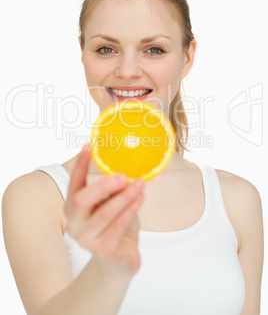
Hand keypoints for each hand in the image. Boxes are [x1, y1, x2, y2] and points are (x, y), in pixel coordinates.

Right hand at [64, 144, 144, 280]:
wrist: (120, 261)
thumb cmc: (115, 225)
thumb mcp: (110, 204)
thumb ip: (111, 190)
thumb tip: (124, 165)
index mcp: (72, 208)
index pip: (74, 183)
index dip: (80, 165)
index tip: (88, 146)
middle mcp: (74, 223)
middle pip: (82, 199)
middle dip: (103, 185)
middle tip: (122, 175)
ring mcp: (86, 239)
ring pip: (105, 212)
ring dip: (125, 196)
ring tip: (139, 183)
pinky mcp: (102, 250)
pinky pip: (118, 225)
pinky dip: (131, 209)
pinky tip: (141, 197)